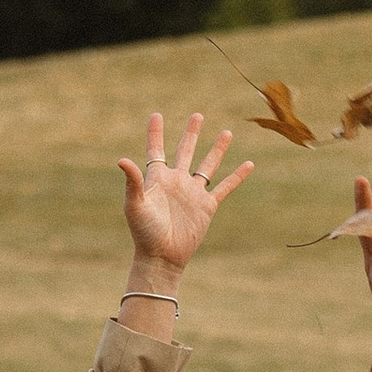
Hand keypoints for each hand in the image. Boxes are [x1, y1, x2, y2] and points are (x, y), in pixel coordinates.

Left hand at [121, 112, 253, 291]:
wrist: (162, 257)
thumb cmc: (144, 232)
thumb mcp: (135, 205)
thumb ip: (132, 182)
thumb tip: (122, 159)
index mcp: (158, 179)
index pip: (156, 150)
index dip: (155, 133)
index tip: (156, 115)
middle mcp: (177, 182)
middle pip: (185, 151)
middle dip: (192, 134)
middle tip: (197, 116)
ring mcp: (193, 193)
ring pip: (208, 166)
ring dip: (217, 150)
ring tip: (227, 132)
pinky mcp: (207, 206)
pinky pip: (225, 187)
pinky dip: (237, 176)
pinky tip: (248, 164)